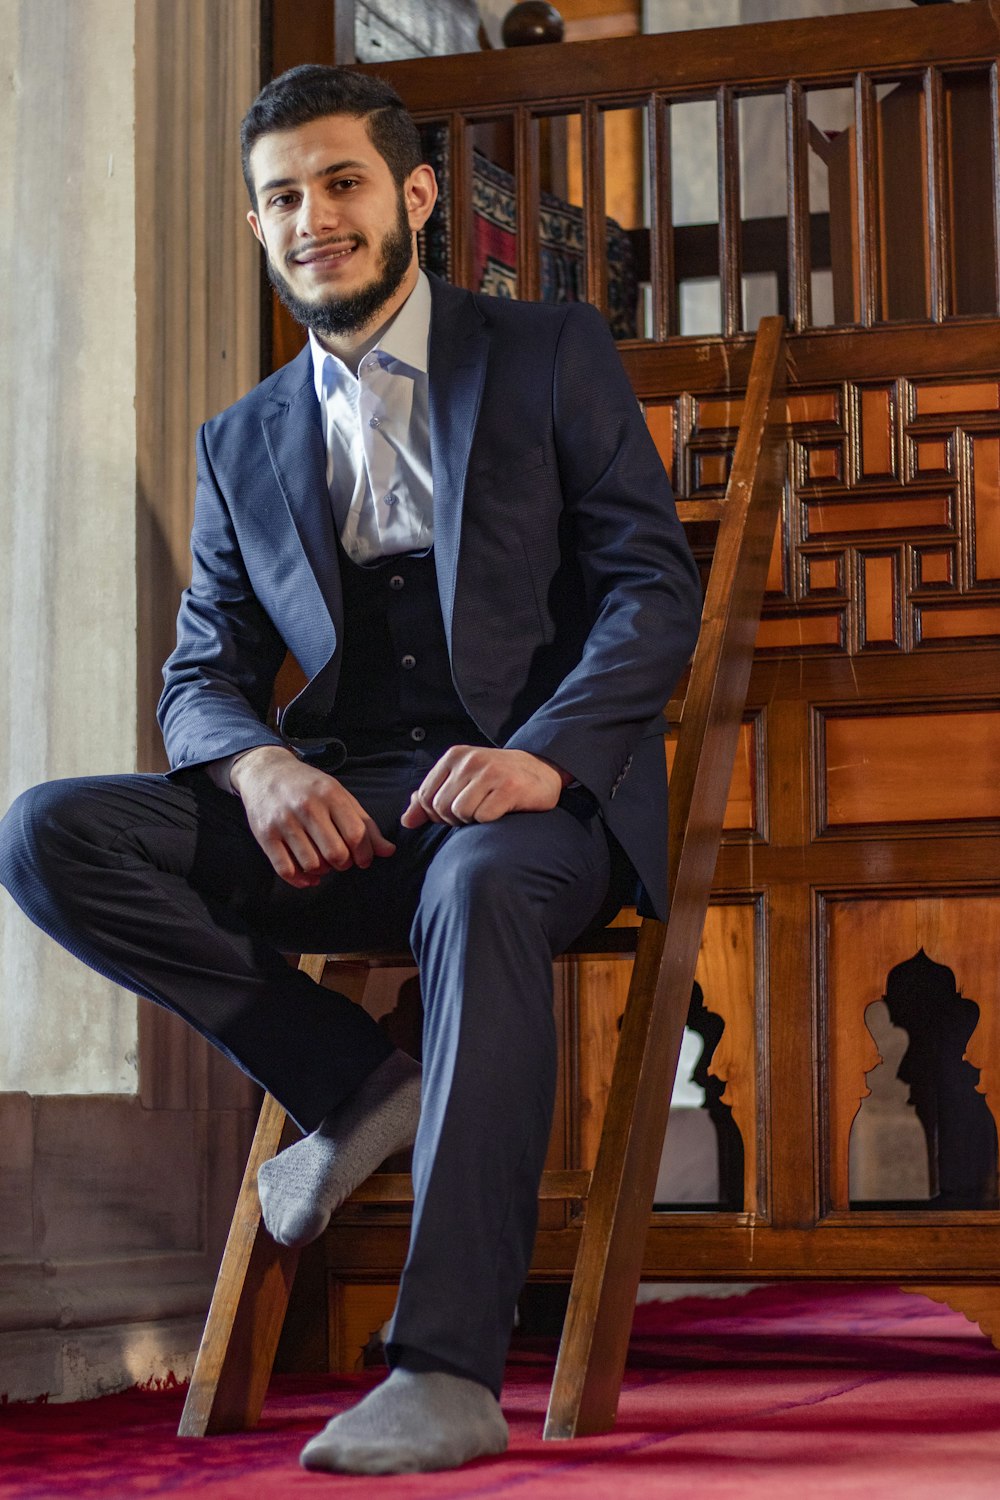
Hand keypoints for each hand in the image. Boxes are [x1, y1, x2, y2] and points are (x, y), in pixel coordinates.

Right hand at [231, 746, 394, 886]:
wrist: (266, 772)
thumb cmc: (309, 787)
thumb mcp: (340, 796)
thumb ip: (365, 824)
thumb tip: (389, 851)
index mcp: (330, 795)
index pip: (356, 835)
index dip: (364, 854)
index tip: (363, 859)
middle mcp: (307, 807)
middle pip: (336, 853)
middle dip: (344, 864)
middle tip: (342, 860)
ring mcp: (284, 822)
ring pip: (312, 864)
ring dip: (322, 871)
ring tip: (323, 863)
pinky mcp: (266, 835)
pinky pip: (286, 870)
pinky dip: (301, 880)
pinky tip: (308, 875)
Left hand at [400, 746, 570, 829]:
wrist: (542, 770)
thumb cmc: (496, 780)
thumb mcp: (460, 781)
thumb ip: (431, 799)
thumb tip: (406, 821)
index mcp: (454, 756)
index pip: (426, 796)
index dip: (436, 814)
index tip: (455, 812)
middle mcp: (471, 760)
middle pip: (441, 807)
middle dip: (454, 819)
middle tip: (475, 812)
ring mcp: (490, 772)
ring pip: (461, 813)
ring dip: (472, 820)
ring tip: (488, 809)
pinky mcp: (509, 788)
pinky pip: (483, 817)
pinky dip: (490, 821)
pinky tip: (502, 809)